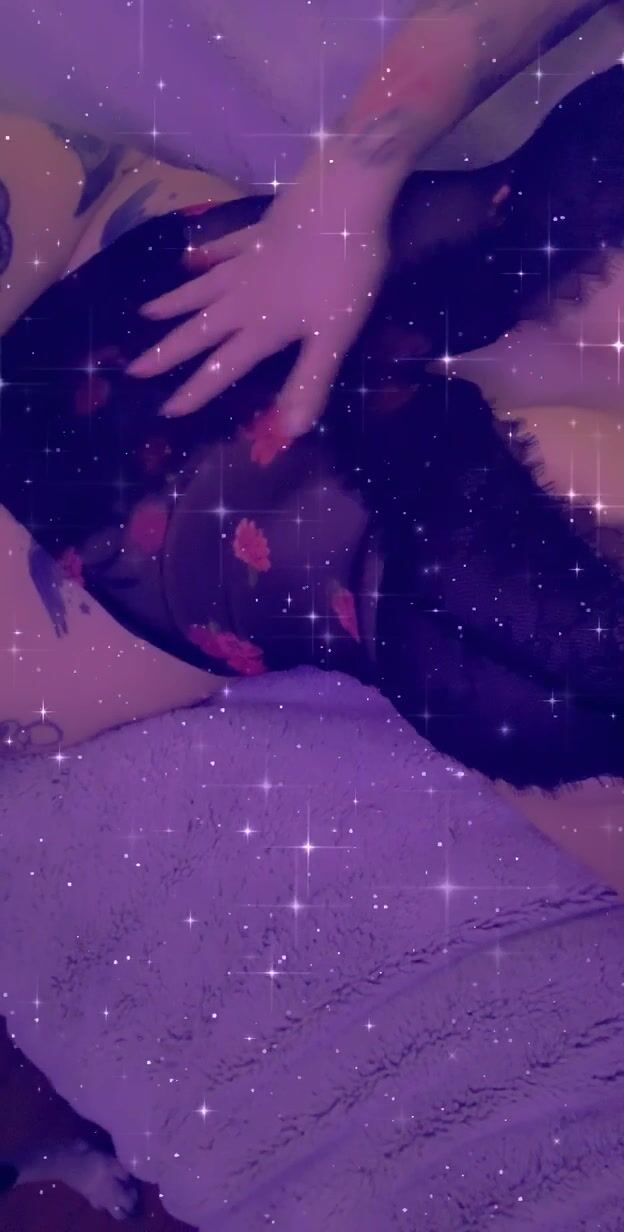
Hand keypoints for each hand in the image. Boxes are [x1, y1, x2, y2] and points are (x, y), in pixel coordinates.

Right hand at [128, 162, 390, 436]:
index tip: (166, 410)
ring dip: (173, 305)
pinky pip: (221, 250)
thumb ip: (309, 381)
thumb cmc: (344, 270)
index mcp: (262, 328)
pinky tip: (188, 258)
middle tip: (133, 369)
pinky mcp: (255, 234)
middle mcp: (242, 299)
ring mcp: (245, 263)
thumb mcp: (334, 335)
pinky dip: (203, 257)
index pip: (220, 368)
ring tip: (145, 315)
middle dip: (166, 353)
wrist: (342, 198)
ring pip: (200, 291)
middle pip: (198, 331)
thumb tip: (288, 432)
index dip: (194, 391)